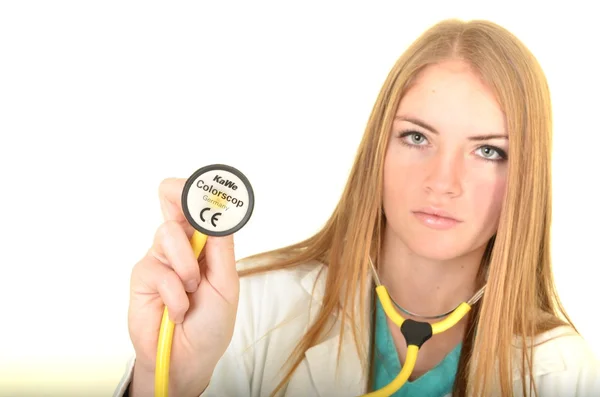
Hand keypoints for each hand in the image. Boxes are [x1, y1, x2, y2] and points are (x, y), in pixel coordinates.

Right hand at [127, 178, 238, 395]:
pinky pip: (159, 271)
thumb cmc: (211, 322)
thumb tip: (219, 212)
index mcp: (205, 242)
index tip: (210, 181)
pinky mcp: (142, 275)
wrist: (189, 358)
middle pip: (173, 199)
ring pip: (168, 233)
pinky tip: (177, 311)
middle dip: (183, 195)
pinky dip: (175, 296)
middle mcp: (181, 244)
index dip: (200, 187)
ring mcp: (159, 257)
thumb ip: (220, 248)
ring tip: (192, 291)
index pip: (198, 204)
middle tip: (194, 203)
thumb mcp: (226, 284)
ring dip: (187, 267)